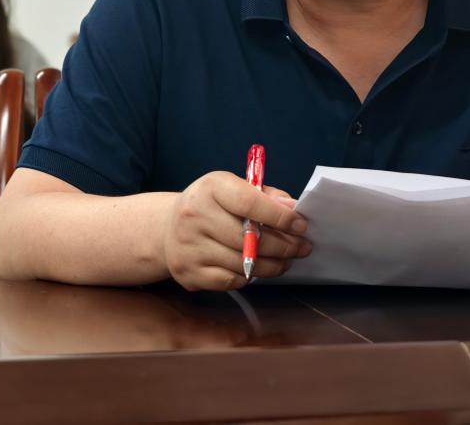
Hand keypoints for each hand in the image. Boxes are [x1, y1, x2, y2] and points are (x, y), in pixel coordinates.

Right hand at [163, 171, 309, 290]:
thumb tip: (293, 209)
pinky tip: (258, 269)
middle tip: (302, 248)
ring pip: (243, 264)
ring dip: (272, 265)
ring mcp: (189, 246)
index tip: (301, 226)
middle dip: (283, 246)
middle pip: (249, 239)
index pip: (249, 203)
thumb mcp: (235, 188)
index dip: (280, 217)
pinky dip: (249, 277)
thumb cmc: (213, 205)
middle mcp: (195, 215)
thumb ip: (266, 197)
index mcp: (211, 188)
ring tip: (286, 260)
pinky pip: (230, 281)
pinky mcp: (188, 272)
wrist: (168, 227)